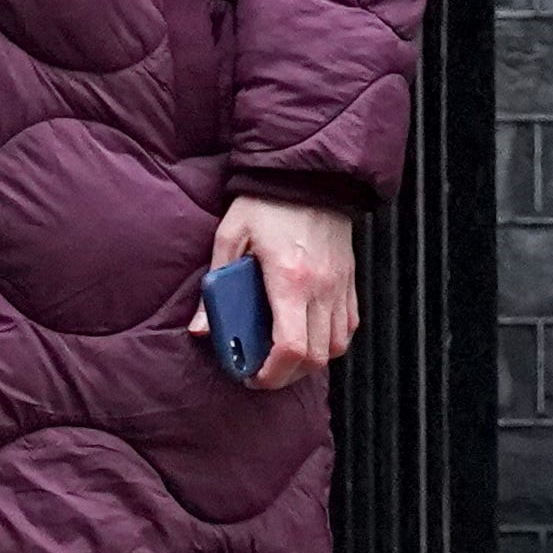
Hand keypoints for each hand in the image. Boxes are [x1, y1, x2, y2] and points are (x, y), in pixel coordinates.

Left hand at [209, 193, 360, 385]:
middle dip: (287, 375)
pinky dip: (329, 341)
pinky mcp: (350, 281)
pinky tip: (307, 335)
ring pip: (336, 347)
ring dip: (309, 361)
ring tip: (282, 357)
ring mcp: (340, 287)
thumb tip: (202, 330)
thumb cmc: (265, 204)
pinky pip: (348, 326)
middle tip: (262, 373)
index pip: (290, 346)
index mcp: (290, 280)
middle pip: (315, 357)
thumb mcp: (230, 237)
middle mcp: (322, 289)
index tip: (252, 376)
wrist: (308, 176)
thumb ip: (216, 287)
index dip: (272, 373)